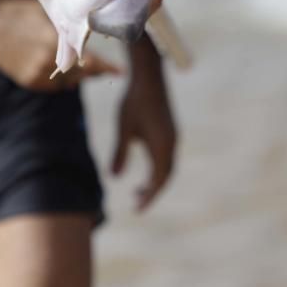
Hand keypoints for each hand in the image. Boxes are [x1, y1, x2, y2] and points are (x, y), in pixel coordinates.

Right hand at [0, 0, 120, 90]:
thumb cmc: (18, 12)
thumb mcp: (45, 13)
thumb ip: (65, 26)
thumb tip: (87, 30)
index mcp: (52, 42)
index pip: (87, 60)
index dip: (105, 67)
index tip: (119, 71)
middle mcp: (45, 61)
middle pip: (80, 73)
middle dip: (94, 71)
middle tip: (108, 68)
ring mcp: (35, 74)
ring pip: (68, 82)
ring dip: (78, 76)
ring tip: (87, 69)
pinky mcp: (27, 80)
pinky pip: (53, 85)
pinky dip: (62, 81)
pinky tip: (65, 73)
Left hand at [112, 42, 176, 210]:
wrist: (148, 77)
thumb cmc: (133, 101)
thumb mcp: (123, 127)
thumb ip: (120, 153)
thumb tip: (114, 177)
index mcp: (162, 145)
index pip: (159, 180)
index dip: (149, 196)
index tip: (137, 209)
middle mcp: (172, 143)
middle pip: (166, 176)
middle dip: (152, 192)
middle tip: (135, 203)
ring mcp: (173, 137)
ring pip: (168, 167)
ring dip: (155, 180)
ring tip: (138, 190)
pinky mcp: (170, 131)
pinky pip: (167, 157)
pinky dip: (158, 169)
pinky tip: (146, 169)